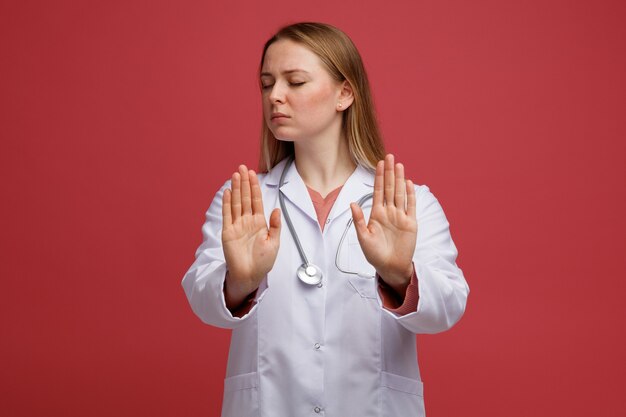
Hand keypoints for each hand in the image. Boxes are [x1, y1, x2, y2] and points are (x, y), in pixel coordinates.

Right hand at [222, 165, 280, 308]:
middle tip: (242, 167)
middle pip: (245, 198)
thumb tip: (276, 209)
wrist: (250, 276)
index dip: (255, 187)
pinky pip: (227, 215)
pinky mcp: (228, 232)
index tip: (253, 174)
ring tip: (235, 175)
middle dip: (244, 183)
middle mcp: (247, 222)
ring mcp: (237, 226)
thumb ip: (275, 226)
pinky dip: (227, 203)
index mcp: (259, 223)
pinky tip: (227, 192)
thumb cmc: (263, 262)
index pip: (256, 200)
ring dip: (236, 189)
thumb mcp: (274, 243)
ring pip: (236, 203)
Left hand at [350, 154, 416, 294]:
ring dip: (399, 179)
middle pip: (389, 188)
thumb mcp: (363, 237)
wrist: (390, 267)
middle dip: (389, 172)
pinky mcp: (410, 224)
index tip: (379, 163)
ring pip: (399, 194)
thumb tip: (352, 203)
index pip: (378, 191)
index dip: (378, 177)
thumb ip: (358, 220)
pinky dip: (410, 195)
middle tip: (390, 156)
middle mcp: (389, 212)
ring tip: (399, 165)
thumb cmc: (374, 254)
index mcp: (376, 214)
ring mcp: (400, 217)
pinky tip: (408, 183)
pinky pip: (410, 206)